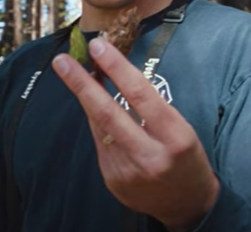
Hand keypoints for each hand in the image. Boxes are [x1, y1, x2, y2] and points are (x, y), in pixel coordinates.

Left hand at [52, 37, 218, 230]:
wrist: (187, 203)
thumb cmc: (185, 156)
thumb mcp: (181, 127)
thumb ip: (150, 105)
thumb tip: (112, 72)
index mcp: (175, 137)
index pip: (140, 94)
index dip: (116, 67)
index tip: (98, 47)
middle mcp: (150, 156)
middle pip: (108, 112)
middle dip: (81, 83)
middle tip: (63, 61)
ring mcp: (128, 171)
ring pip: (99, 126)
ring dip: (86, 97)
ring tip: (73, 73)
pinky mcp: (114, 180)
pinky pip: (99, 141)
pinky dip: (95, 120)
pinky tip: (94, 106)